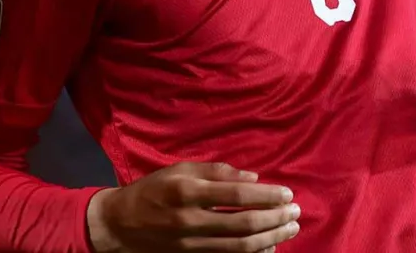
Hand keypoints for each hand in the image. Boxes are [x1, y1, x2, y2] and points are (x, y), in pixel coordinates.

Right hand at [86, 162, 300, 252]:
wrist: (120, 224)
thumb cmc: (152, 190)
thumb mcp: (178, 170)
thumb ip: (215, 171)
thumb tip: (253, 177)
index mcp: (187, 191)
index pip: (237, 194)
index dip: (267, 195)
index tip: (288, 194)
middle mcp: (190, 220)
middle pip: (244, 223)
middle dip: (276, 219)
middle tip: (296, 213)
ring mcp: (191, 244)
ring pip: (241, 247)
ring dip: (271, 238)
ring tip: (289, 229)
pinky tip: (269, 247)